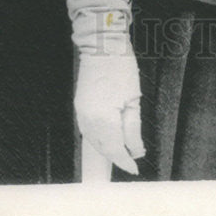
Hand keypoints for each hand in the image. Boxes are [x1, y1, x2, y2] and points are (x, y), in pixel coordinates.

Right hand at [74, 52, 144, 173]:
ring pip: (93, 141)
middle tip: (131, 160)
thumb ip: (133, 129)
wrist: (102, 46)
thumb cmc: (121, 68)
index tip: (135, 169)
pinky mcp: (79, 106)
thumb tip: (136, 151)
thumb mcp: (133, 100)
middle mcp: (88, 120)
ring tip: (122, 150)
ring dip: (107, 148)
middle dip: (117, 157)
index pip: (115, 150)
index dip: (125, 162)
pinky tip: (108, 137)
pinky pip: (87, 130)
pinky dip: (98, 138)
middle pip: (103, 148)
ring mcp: (80, 113)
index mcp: (103, 119)